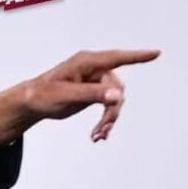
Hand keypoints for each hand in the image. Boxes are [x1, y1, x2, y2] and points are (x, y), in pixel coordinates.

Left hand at [0, 48, 160, 144]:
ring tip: (98, 135)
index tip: (155, 53)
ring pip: (115, 100)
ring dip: (109, 118)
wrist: (31, 102)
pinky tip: (98, 134)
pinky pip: (108, 106)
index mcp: (86, 63)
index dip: (137, 57)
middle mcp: (93, 69)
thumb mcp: (66, 95)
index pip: (116, 58)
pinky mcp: (94, 93)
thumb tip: (116, 95)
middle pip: (117, 89)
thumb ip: (91, 94)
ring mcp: (95, 81)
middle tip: (102, 129)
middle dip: (112, 111)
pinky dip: (105, 120)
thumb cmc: (43, 93)